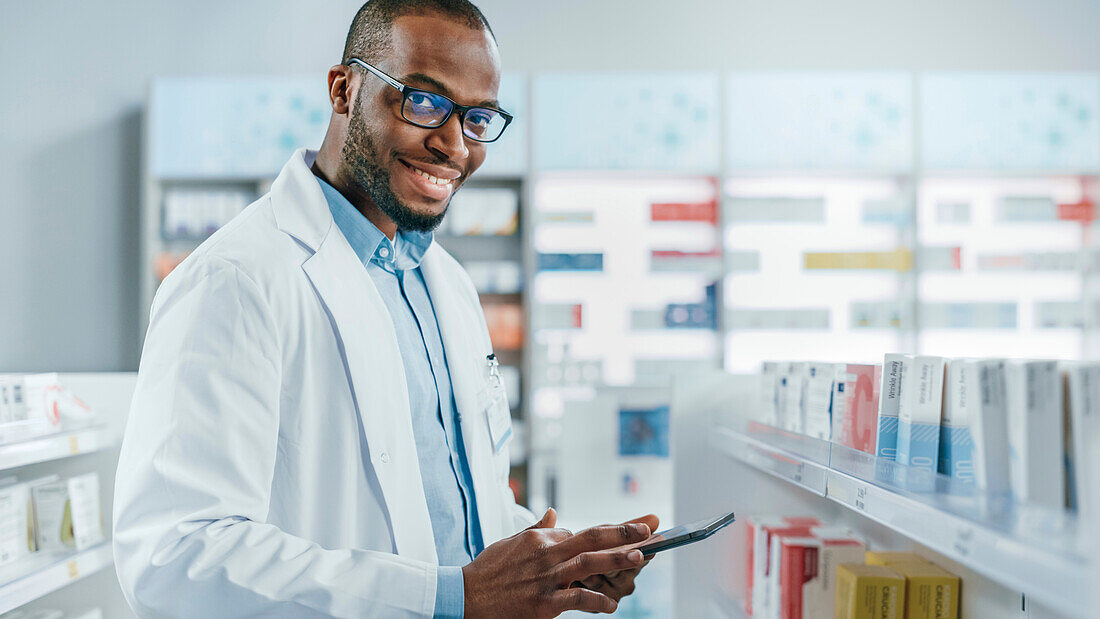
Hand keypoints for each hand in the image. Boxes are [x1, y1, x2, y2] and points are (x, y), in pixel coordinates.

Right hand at [462, 508, 651, 617]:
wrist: (465, 596)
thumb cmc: (488, 570)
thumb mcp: (511, 542)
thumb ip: (536, 528)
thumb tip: (552, 513)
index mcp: (539, 537)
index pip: (579, 532)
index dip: (606, 534)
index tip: (629, 531)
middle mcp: (546, 552)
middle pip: (590, 537)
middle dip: (621, 531)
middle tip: (647, 529)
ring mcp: (546, 578)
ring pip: (588, 562)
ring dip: (616, 558)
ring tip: (640, 556)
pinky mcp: (543, 603)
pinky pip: (576, 600)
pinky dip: (596, 602)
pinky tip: (611, 606)